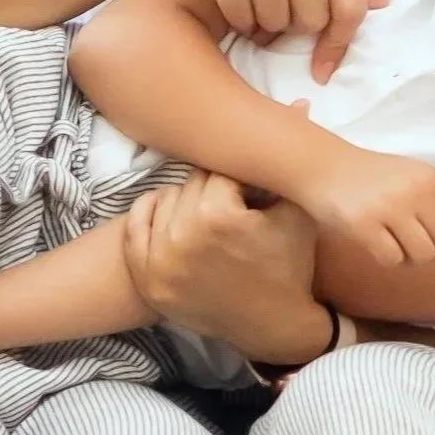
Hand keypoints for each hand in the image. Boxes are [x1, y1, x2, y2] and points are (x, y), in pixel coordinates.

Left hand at [123, 170, 331, 363]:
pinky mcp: (147, 279)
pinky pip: (134, 228)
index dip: (240, 179)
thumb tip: (300, 106)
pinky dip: (149, 215)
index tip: (251, 193)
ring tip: (210, 218)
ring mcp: (160, 260)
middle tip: (234, 207)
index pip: (221, 170)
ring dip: (187, 202)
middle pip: (192, 183)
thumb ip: (288, 163)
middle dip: (215, 190)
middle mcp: (183, 235)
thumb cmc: (290, 267)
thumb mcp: (298, 212)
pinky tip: (170, 216)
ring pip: (166, 199)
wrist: (275, 327)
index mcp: (219, 215)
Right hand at [298, 144, 434, 266]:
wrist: (325, 167)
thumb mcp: (419, 178)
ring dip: (409, 257)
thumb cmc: (377, 175)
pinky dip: (387, 258)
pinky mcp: (364, 226)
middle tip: (409, 237)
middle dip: (431, 249)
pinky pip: (392, 260)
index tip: (432, 229)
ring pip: (422, 256)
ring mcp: (389, 209)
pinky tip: (377, 243)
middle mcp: (414, 192)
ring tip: (395, 241)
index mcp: (432, 178)